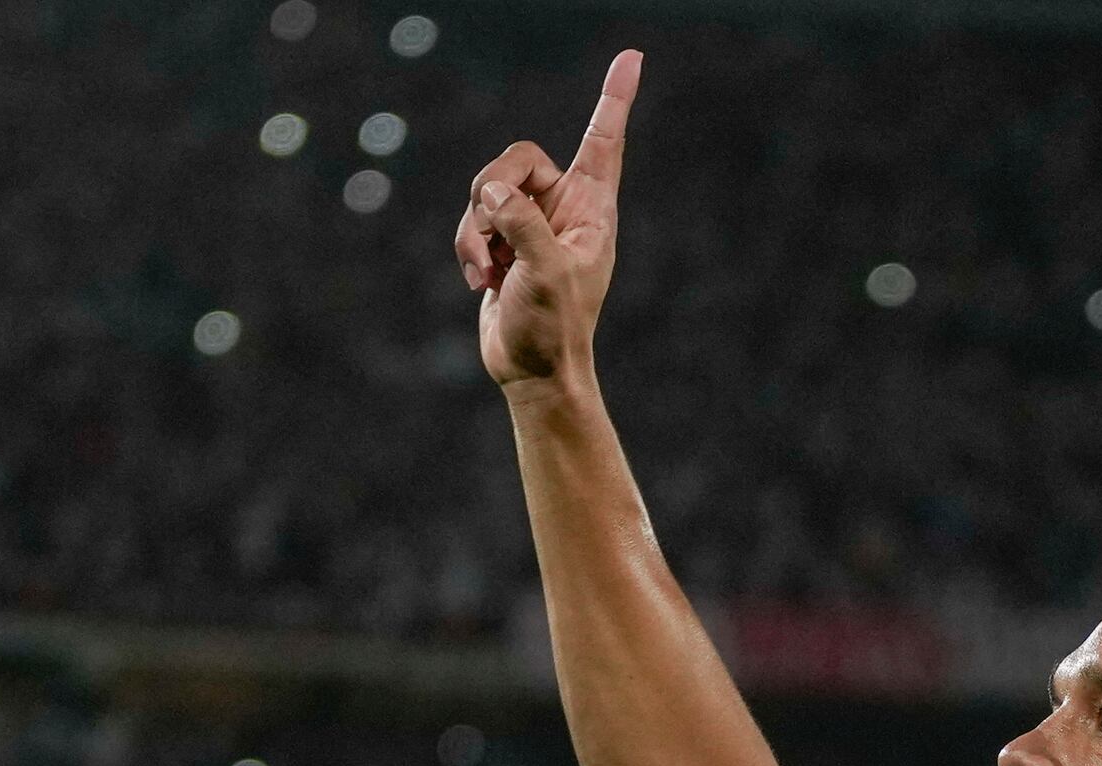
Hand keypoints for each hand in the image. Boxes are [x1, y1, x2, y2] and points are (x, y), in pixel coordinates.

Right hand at [457, 50, 641, 387]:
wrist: (532, 371)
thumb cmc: (554, 328)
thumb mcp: (545, 272)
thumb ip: (522, 224)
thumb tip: (491, 194)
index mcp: (592, 210)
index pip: (603, 142)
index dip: (615, 99)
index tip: (633, 57)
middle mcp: (564, 209)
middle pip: (515, 160)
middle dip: (491, 193)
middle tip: (489, 229)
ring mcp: (530, 224)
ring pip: (484, 192)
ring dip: (475, 232)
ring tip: (489, 273)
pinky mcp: (502, 241)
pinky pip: (470, 221)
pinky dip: (468, 249)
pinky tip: (482, 284)